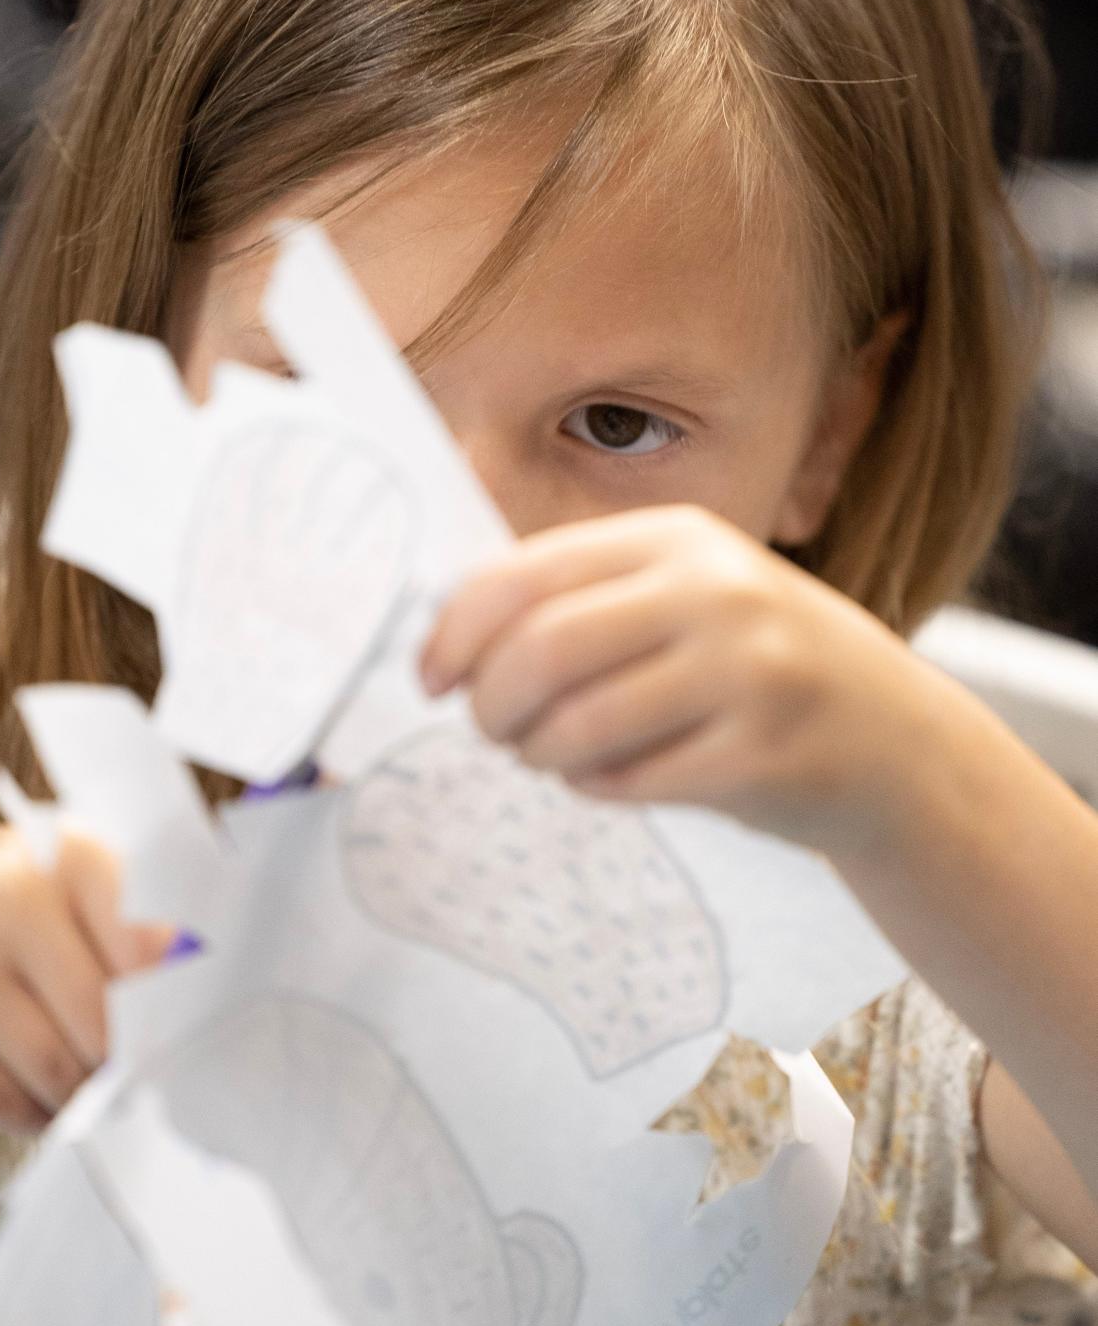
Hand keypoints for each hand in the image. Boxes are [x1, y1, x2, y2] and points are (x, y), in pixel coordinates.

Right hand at [0, 825, 173, 1134]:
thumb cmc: (3, 898)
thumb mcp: (67, 878)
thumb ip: (134, 920)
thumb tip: (193, 990)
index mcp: (63, 850)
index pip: (148, 937)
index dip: (174, 995)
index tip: (186, 1025)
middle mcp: (2, 894)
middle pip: (102, 1014)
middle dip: (127, 1058)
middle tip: (139, 1075)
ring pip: (53, 1064)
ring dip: (83, 1094)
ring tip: (95, 1093)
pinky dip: (31, 1116)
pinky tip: (45, 1108)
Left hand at [420, 505, 944, 853]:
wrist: (895, 740)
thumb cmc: (755, 666)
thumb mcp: (686, 596)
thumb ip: (585, 600)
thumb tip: (449, 638)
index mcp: (677, 538)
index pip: (522, 574)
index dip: (455, 632)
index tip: (430, 677)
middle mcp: (714, 591)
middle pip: (541, 649)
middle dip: (490, 703)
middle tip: (490, 729)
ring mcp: (747, 672)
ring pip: (578, 725)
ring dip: (539, 754)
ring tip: (551, 756)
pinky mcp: (762, 755)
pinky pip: (629, 783)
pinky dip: (597, 788)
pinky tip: (613, 778)